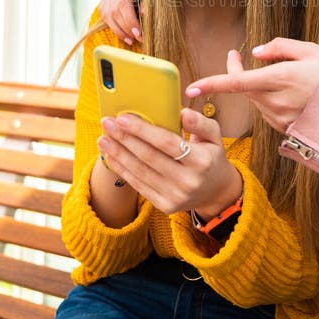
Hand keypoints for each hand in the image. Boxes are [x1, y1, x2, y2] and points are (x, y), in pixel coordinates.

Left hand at [97, 108, 242, 217]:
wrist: (216, 192)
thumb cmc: (211, 157)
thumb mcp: (214, 137)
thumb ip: (200, 122)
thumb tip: (182, 112)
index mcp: (201, 161)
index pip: (166, 143)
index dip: (143, 130)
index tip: (123, 118)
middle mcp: (188, 181)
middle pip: (148, 157)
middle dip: (124, 139)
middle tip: (106, 123)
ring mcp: (175, 196)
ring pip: (140, 171)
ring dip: (118, 154)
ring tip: (102, 138)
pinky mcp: (165, 205)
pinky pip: (138, 185)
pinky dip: (122, 170)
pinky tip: (110, 156)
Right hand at [98, 0, 141, 43]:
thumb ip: (150, 0)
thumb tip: (144, 15)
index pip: (123, 4)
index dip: (129, 21)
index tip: (139, 34)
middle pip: (114, 11)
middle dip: (126, 29)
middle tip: (139, 39)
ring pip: (107, 14)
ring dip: (119, 30)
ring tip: (131, 40)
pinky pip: (105, 13)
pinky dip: (114, 25)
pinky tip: (124, 33)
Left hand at [186, 38, 318, 133]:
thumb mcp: (312, 51)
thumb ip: (280, 47)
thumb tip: (255, 52)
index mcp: (281, 79)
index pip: (237, 83)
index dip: (212, 84)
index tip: (191, 88)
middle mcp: (277, 102)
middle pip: (243, 88)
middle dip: (235, 73)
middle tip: (235, 55)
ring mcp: (281, 118)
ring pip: (255, 100)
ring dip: (254, 87)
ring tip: (273, 75)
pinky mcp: (285, 129)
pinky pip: (266, 111)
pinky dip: (267, 100)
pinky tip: (286, 94)